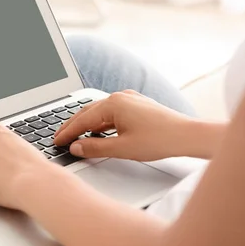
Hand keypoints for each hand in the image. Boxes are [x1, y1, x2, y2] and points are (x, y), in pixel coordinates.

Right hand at [54, 90, 196, 160]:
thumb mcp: (122, 148)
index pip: (82, 119)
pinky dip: (100, 122)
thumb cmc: (160, 140)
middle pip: (87, 112)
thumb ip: (95, 148)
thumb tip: (76, 147)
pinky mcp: (137, 105)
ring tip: (74, 136)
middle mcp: (120, 97)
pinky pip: (111, 112)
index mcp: (113, 104)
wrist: (188, 136)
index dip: (67, 132)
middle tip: (59, 138)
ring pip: (99, 111)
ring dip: (86, 123)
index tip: (56, 141)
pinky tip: (97, 131)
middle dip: (72, 125)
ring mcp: (129, 99)